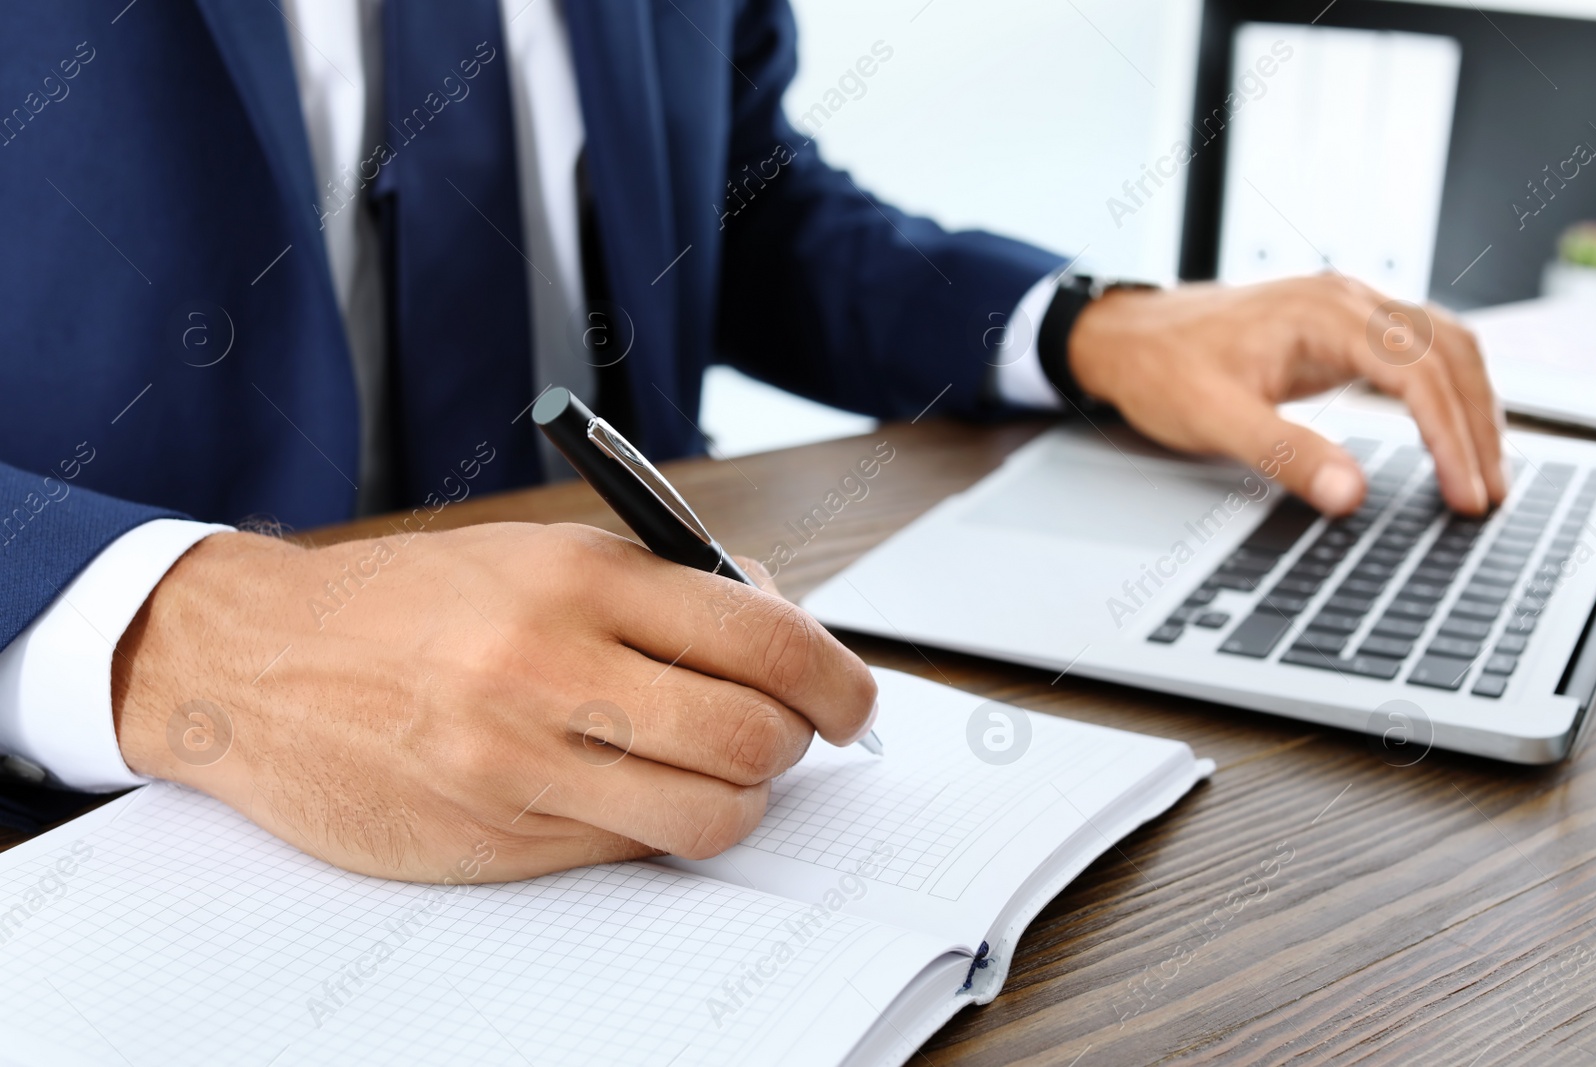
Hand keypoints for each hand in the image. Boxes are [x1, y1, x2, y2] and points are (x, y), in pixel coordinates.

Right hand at [111, 524, 877, 882]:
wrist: (261, 664)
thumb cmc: (412, 602)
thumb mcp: (542, 554)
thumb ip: (667, 589)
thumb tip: (784, 634)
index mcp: (578, 580)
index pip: (765, 637)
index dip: (837, 679)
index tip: (851, 700)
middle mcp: (550, 670)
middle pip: (752, 737)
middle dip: (796, 744)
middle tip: (785, 735)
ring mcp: (520, 765)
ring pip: (708, 816)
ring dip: (740, 801)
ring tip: (715, 773)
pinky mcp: (497, 840)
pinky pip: (629, 852)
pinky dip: (656, 827)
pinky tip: (628, 791)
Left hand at [1065, 275, 1505, 514]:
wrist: (1127, 335)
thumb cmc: (1162, 369)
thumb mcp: (1214, 419)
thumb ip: (1283, 454)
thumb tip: (1349, 494)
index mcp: (1322, 314)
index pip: (1418, 374)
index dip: (1450, 439)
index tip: (1464, 494)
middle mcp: (1346, 300)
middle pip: (1448, 355)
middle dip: (1477, 427)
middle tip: (1486, 496)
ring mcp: (1348, 309)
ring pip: (1443, 347)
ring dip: (1472, 406)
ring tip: (1483, 472)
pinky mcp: (1342, 328)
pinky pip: (1418, 350)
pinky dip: (1446, 391)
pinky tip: (1452, 431)